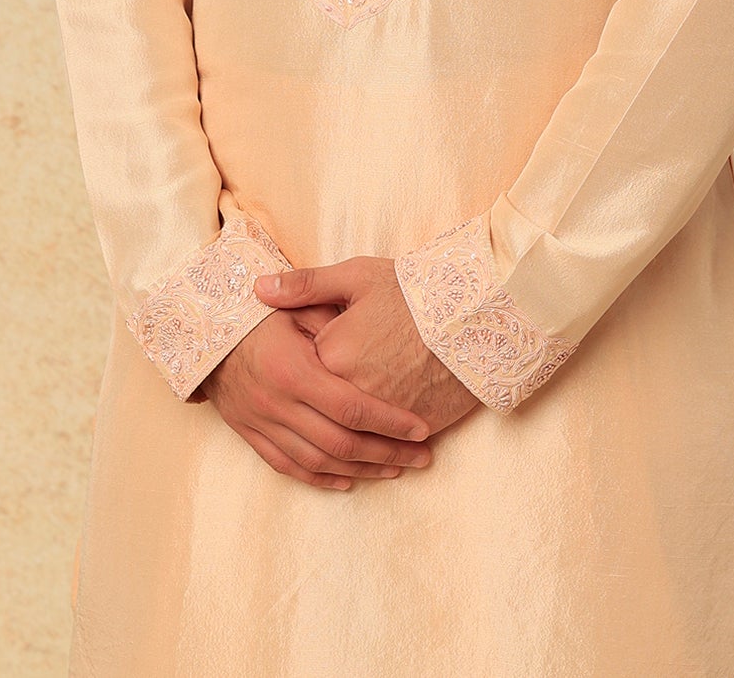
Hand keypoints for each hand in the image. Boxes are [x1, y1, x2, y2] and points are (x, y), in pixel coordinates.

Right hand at [200, 304, 434, 491]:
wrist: (201, 329)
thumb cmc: (257, 311)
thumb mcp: (294, 305)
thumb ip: (330, 320)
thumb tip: (371, 333)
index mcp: (293, 370)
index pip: (352, 407)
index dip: (390, 422)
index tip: (421, 429)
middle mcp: (277, 404)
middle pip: (341, 443)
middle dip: (387, 453)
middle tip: (423, 456)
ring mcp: (261, 423)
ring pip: (319, 462)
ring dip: (362, 470)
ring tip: (397, 469)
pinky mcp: (250, 433)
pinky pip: (290, 466)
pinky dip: (321, 478)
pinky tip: (349, 480)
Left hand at [255, 257, 480, 436]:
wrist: (475, 313)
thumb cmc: (414, 291)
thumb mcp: (356, 276)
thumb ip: (305, 286)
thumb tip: (258, 289)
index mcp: (329, 356)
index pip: (298, 374)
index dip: (300, 366)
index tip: (309, 354)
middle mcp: (350, 392)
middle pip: (320, 415)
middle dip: (316, 414)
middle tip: (324, 403)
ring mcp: (381, 416)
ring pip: (348, 442)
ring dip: (345, 448)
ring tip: (342, 437)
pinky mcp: (411, 428)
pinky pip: (381, 449)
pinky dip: (373, 456)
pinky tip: (375, 456)